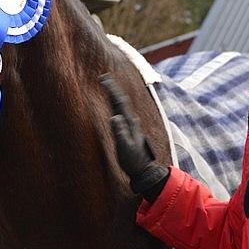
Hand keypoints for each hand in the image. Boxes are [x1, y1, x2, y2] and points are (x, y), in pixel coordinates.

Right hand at [101, 73, 169, 201]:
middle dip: (113, 88)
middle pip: (121, 100)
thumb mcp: (125, 148)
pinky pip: (121, 112)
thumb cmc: (133, 161)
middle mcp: (131, 121)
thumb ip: (120, 132)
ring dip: (114, 95)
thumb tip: (114, 117)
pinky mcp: (129, 130)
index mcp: (129, 123)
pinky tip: (115, 106)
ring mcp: (131, 125)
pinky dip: (116, 105)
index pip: (120, 102)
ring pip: (122, 105)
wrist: (144, 170)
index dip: (112, 89)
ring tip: (108, 87)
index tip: (103, 79)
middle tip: (104, 77)